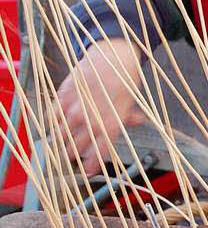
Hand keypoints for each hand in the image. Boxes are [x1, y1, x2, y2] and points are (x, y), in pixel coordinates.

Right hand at [53, 37, 144, 174]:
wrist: (112, 56)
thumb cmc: (124, 81)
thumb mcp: (130, 102)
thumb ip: (127, 118)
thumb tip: (136, 124)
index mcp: (111, 126)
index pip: (97, 154)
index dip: (90, 166)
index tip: (86, 172)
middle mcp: (92, 120)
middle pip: (74, 148)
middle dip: (71, 156)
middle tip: (69, 157)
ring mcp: (76, 109)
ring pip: (60, 135)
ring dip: (58, 143)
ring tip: (58, 145)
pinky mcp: (64, 96)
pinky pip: (52, 117)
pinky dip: (51, 123)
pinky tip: (54, 125)